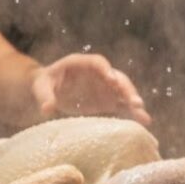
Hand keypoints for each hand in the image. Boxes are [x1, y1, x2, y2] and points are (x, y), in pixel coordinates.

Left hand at [32, 54, 149, 125]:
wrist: (49, 92)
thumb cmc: (43, 84)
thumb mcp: (40, 87)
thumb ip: (44, 96)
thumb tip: (47, 108)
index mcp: (81, 63)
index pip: (97, 62)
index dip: (105, 69)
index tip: (111, 79)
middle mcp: (98, 73)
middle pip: (116, 77)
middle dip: (126, 88)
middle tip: (135, 101)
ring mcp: (105, 87)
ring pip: (123, 90)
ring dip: (133, 99)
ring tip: (142, 112)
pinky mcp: (107, 100)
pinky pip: (122, 104)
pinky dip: (132, 111)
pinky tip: (145, 120)